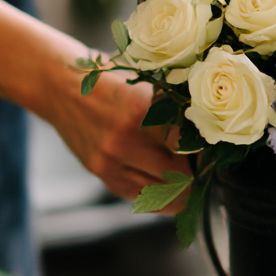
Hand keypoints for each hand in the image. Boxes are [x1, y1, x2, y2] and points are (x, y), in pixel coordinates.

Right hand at [0, 0, 192, 212]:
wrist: (59, 85)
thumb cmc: (111, 78)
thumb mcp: (144, 82)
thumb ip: (172, 106)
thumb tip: (211, 130)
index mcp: (143, 111)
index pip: (190, 144)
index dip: (207, 151)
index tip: (217, 151)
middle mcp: (127, 140)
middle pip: (179, 173)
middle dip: (197, 173)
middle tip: (208, 169)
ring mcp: (111, 160)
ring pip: (160, 191)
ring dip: (181, 189)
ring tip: (193, 181)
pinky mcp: (101, 173)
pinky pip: (138, 196)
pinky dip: (158, 197)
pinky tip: (171, 191)